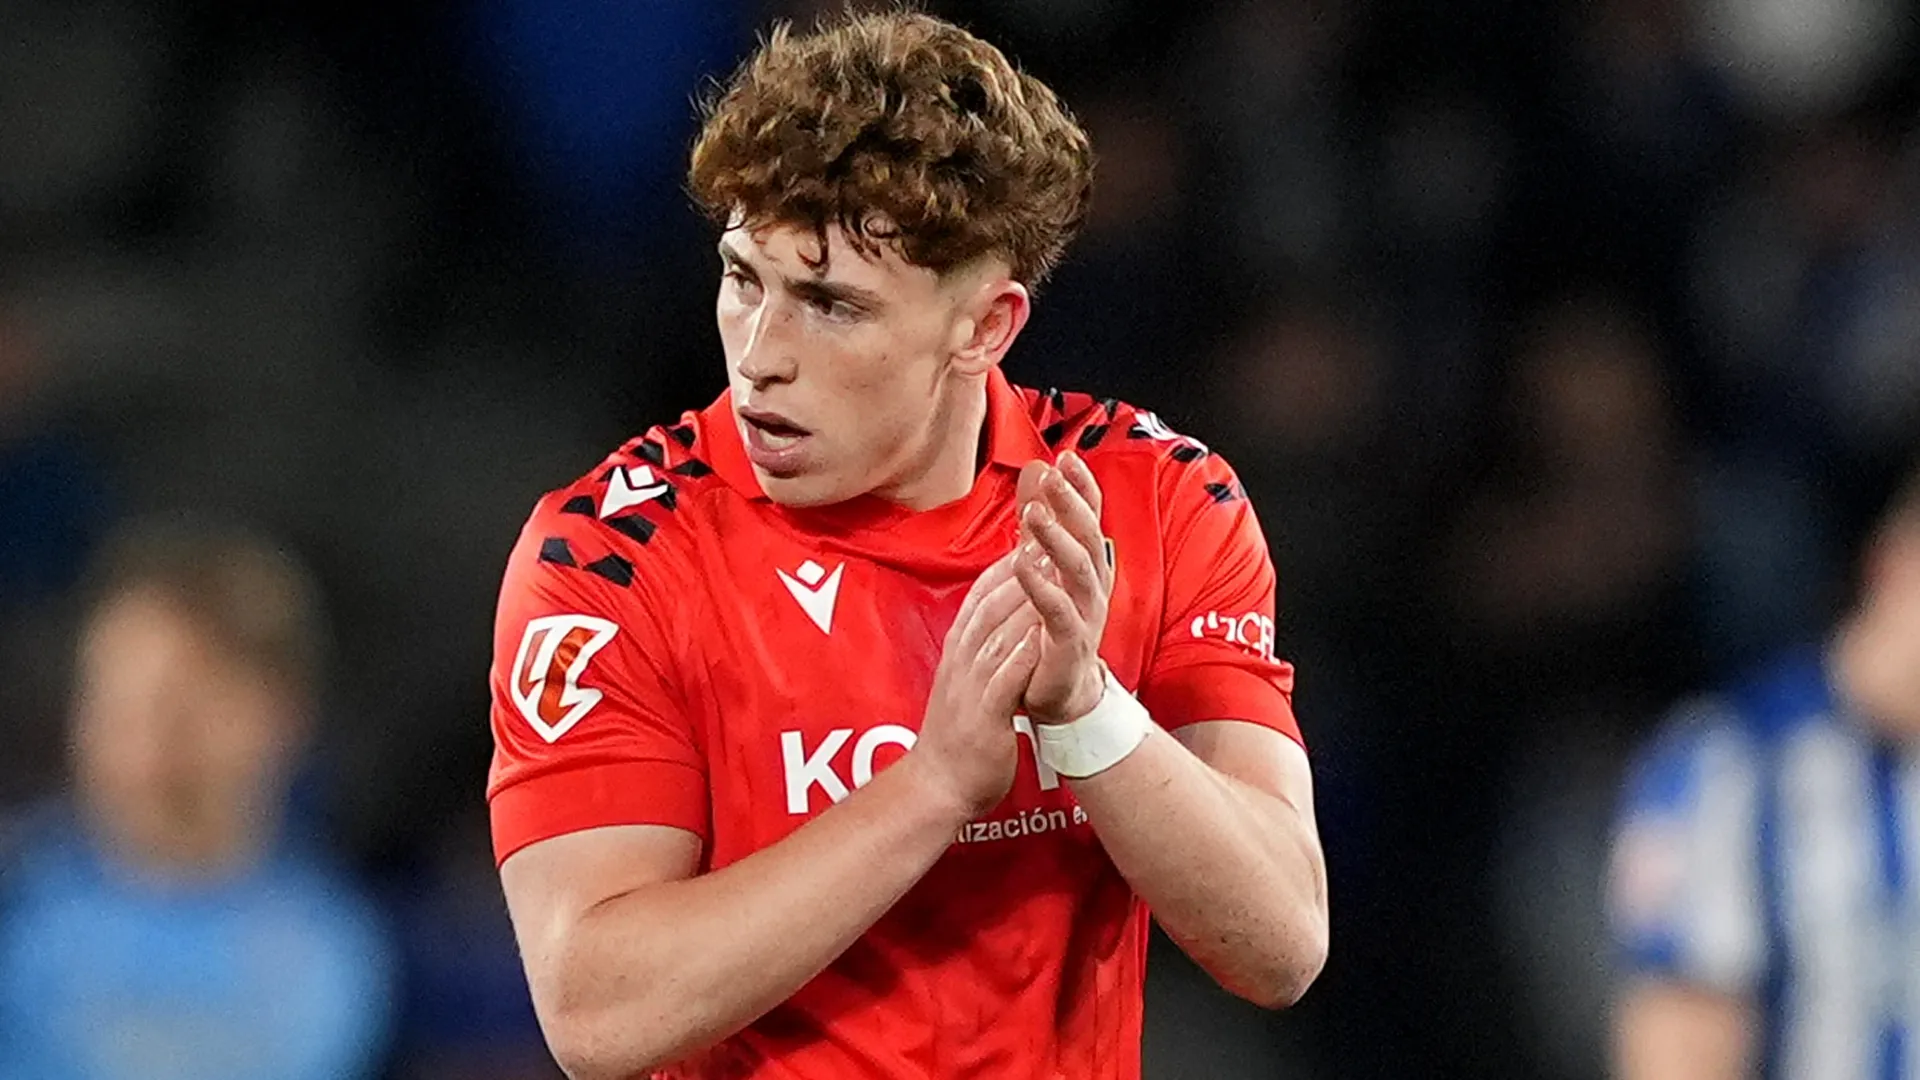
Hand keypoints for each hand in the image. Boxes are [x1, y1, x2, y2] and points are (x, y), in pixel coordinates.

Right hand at [909, 552, 1043, 818]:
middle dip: (1022, 568)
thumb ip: (981, 655)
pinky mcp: (984, 712)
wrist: (936, 786)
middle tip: (1052, 535)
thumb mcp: (966, 685)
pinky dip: (1025, 650)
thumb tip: (1000, 628)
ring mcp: (970, 684)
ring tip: (1055, 569)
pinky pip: (1006, 674)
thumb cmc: (957, 739)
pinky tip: (1045, 631)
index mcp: (958, 652)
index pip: (981, 597)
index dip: (1007, 564)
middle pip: (992, 603)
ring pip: (999, 630)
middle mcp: (961, 660)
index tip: (1033, 536)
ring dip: (1027, 597)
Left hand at [1012, 452, 1111, 723]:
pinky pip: (1060, 612)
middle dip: (1072, 505)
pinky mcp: (1070, 644)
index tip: (1066, 457)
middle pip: (1089, 537)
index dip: (1082, 488)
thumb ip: (1043, 526)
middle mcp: (1093, 587)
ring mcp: (1086, 615)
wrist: (1061, 693)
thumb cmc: (1052, 630)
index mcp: (1088, 568)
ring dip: (1057, 541)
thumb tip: (1036, 474)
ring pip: (1078, 570)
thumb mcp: (1048, 570)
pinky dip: (1043, 588)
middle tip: (1053, 477)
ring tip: (1034, 515)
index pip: (1091, 519)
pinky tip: (1024, 567)